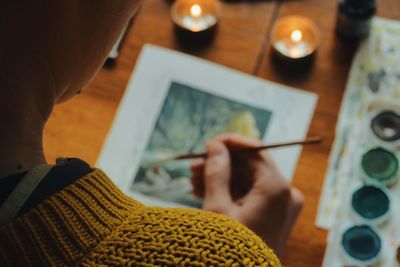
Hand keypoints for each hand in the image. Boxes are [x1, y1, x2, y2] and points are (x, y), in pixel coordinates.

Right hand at [190, 134, 303, 255]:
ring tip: (193, 181)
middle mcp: (285, 194)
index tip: (208, 144)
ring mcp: (281, 206)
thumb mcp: (218, 208)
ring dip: (222, 178)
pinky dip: (230, 192)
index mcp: (276, 188)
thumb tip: (216, 146)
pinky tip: (205, 191)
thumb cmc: (229, 248)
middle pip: (251, 167)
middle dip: (221, 164)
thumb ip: (217, 172)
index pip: (256, 151)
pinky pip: (251, 195)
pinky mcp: (274, 216)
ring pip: (248, 181)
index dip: (230, 144)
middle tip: (194, 166)